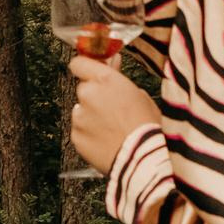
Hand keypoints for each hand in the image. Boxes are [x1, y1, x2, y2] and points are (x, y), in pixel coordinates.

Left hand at [69, 55, 160, 174]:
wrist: (142, 159)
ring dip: (91, 117)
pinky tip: (106, 142)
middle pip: (83, 89)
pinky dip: (89, 135)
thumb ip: (119, 79)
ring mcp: (79, 117)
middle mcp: (88, 95)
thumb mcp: (140, 95)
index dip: (85, 67)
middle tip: (112, 108)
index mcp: (105, 80)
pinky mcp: (75, 137)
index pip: (79, 63)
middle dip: (94, 96)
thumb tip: (112, 64)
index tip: (90, 71)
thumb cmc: (147, 127)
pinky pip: (80, 131)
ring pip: (81, 111)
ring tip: (112, 130)